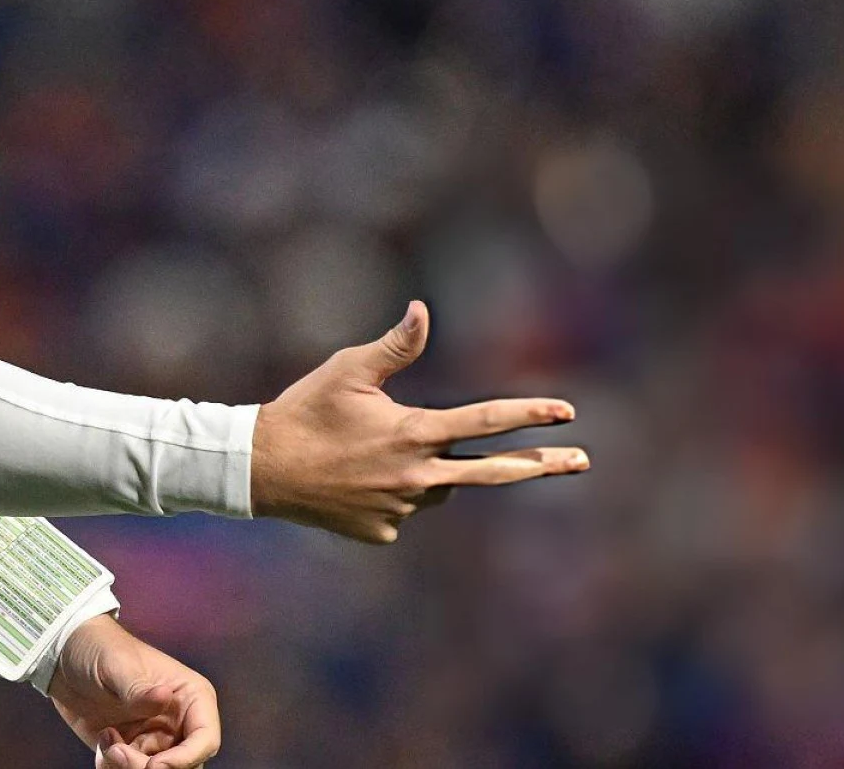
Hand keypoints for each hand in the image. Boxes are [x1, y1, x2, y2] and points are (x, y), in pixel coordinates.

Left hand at [46, 615, 220, 768]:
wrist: (64, 658)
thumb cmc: (100, 649)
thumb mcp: (118, 666)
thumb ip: (139, 689)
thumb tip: (164, 698)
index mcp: (190, 697)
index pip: (205, 739)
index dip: (186, 759)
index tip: (154, 766)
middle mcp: (178, 723)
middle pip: (183, 766)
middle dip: (150, 768)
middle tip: (119, 753)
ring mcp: (154, 740)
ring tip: (106, 743)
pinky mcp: (129, 751)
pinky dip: (112, 768)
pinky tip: (102, 741)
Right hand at [251, 300, 588, 542]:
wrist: (260, 471)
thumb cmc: (306, 410)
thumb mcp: (348, 369)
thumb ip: (394, 346)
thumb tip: (422, 310)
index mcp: (412, 432)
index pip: (484, 421)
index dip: (529, 414)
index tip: (567, 412)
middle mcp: (416, 476)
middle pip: (493, 474)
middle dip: (543, 465)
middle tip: (583, 460)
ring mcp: (401, 509)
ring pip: (438, 486)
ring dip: (428, 469)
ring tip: (374, 452)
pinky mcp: (383, 532)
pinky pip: (405, 509)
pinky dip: (394, 492)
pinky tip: (355, 479)